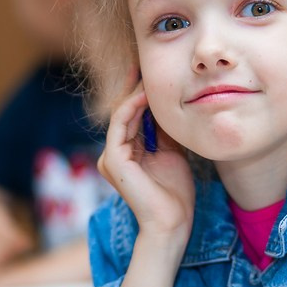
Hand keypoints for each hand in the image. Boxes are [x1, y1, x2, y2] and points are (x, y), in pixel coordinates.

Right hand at [97, 77, 194, 241]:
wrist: (173, 223)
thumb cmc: (176, 194)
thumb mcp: (172, 153)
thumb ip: (164, 131)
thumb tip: (166, 104)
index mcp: (126, 154)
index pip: (131, 117)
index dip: (139, 94)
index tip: (150, 73)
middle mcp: (114, 154)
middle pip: (125, 113)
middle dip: (135, 88)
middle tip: (145, 64)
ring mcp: (111, 157)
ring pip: (122, 115)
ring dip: (135, 94)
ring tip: (148, 76)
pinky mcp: (114, 160)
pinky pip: (121, 125)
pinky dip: (132, 107)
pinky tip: (146, 95)